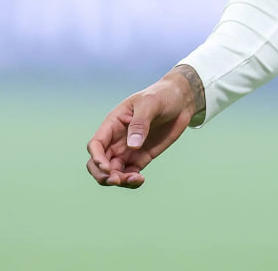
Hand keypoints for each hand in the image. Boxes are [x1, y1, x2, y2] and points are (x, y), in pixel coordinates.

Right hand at [85, 65, 201, 188]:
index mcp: (113, 124)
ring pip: (114, 172)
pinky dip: (131, 181)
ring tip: (135, 179)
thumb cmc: (162, 96)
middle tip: (117, 181)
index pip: (96, 145)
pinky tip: (140, 180)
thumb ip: (140, 124)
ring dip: (119, 180)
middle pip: (98, 163)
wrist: (181, 101)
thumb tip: (132, 146)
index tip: (107, 169)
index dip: (97, 159)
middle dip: (103, 175)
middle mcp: (116, 139)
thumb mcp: (150, 103)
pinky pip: (130, 174)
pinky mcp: (141, 158)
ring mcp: (128, 150)